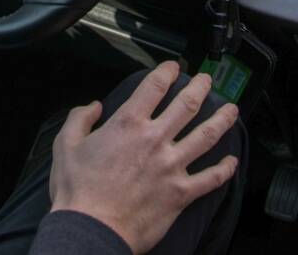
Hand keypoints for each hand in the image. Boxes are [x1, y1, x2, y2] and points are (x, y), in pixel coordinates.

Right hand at [49, 61, 239, 253]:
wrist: (90, 229)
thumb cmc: (77, 191)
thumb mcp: (66, 145)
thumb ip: (79, 119)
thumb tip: (93, 106)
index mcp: (128, 125)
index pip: (154, 87)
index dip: (167, 72)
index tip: (174, 67)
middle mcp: (154, 140)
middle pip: (187, 105)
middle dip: (201, 88)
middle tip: (207, 80)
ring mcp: (171, 166)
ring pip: (206, 136)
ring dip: (222, 120)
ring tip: (232, 110)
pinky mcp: (180, 193)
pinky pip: (210, 179)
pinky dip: (224, 170)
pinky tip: (232, 162)